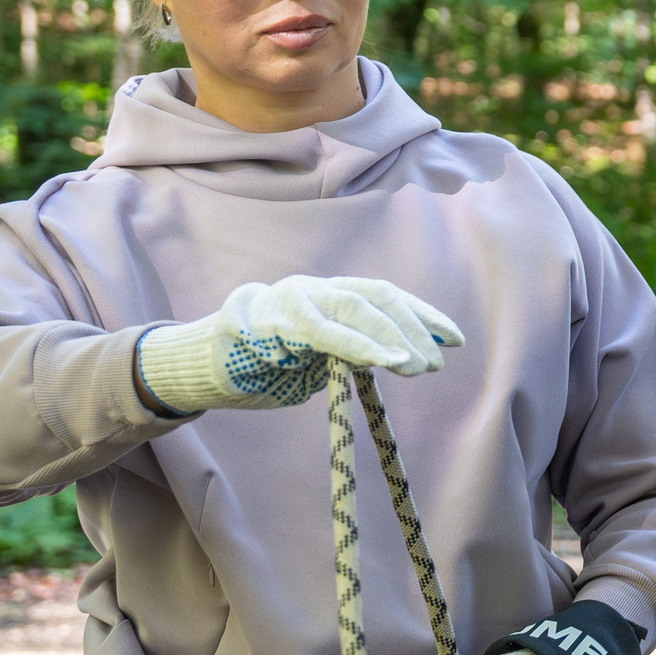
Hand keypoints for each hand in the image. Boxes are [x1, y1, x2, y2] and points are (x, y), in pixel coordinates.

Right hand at [136, 275, 462, 413]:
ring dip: (389, 336)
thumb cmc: (265, 365)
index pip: (385, 295)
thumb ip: (353, 351)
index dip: (423, 315)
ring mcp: (291, 298)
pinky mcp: (268, 319)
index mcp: (330, 294)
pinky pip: (320, 329)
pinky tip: (380, 359)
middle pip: (376, 296)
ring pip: (353, 305)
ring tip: (414, 364)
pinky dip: (355, 343)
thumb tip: (402, 355)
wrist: (200, 367)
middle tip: (434, 363)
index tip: (455, 339)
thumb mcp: (319, 359)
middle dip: (412, 328)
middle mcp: (314, 287)